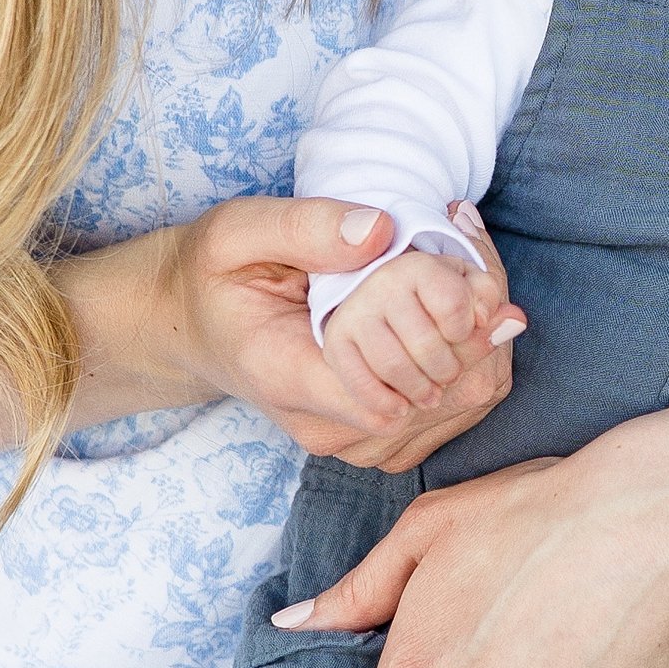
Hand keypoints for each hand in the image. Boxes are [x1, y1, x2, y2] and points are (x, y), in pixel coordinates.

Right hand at [141, 193, 517, 470]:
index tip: (458, 275)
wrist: (192, 321)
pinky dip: (463, 360)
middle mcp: (321, 426)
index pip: (393, 392)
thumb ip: (305, 229)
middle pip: (437, 398)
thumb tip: (380, 231)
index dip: (444, 335)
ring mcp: (346, 438)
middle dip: (472, 333)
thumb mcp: (240, 231)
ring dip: (474, 344)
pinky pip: (444, 410)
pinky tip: (452, 314)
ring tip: (465, 281)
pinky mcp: (367, 435)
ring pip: (452, 407)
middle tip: (476, 265)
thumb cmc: (213, 274)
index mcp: (287, 377)